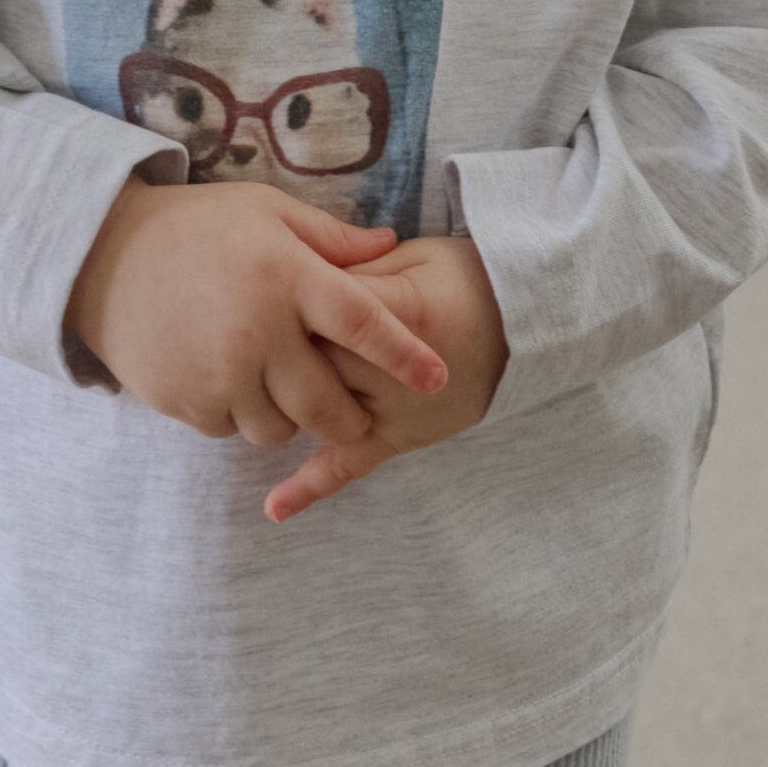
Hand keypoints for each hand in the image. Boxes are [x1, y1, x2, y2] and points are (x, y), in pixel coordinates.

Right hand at [64, 176, 452, 472]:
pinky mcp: (184, 400)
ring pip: (279, 429)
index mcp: (286, 277)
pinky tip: (229, 381)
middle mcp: (257, 330)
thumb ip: (331, 238)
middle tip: (354, 414)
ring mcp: (218, 372)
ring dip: (289, 418)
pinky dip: (240, 416)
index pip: (364, 322)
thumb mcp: (266, 212)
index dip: (405, 354)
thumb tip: (391, 248)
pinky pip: (232, 430)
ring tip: (278, 387)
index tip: (438, 376)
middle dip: (349, 417)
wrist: (99, 256)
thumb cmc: (195, 227)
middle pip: (326, 404)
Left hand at [258, 227, 509, 523]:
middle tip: (242, 335)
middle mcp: (395, 373)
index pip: (319, 312)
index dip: (281, 302)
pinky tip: (274, 508)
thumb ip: (354, 268)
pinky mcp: (402, 440)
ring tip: (243, 389)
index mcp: (397, 316)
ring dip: (281, 404)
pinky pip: (351, 467)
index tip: (254, 292)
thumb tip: (294, 275)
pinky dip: (311, 488)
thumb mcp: (411, 258)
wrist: (526, 326)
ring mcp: (397, 413)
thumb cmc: (465, 281)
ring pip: (320, 414)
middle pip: (312, 366)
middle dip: (274, 353)